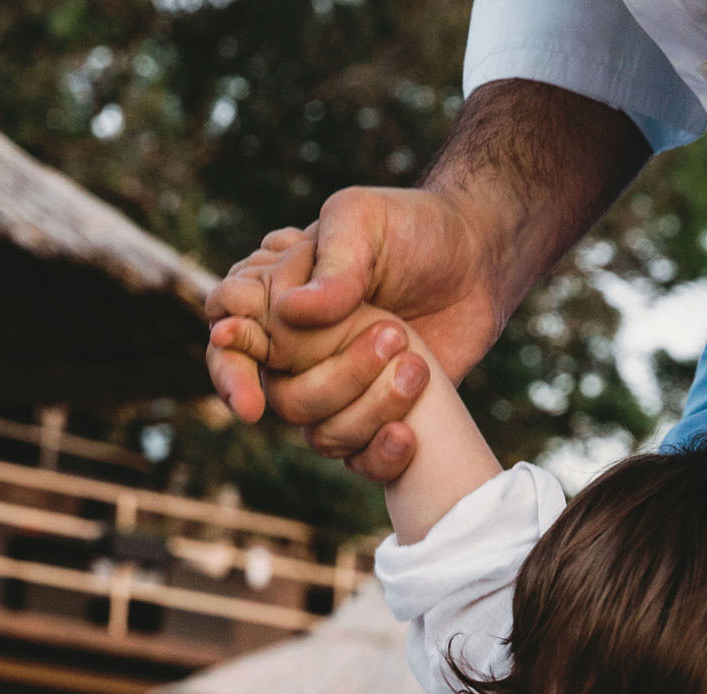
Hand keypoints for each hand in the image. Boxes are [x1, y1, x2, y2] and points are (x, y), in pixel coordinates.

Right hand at [205, 187, 507, 479]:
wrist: (479, 260)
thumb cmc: (412, 228)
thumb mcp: (366, 221)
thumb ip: (330, 263)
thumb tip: (289, 312)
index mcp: (275, 301)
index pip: (228, 344)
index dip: (232, 374)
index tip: (252, 402)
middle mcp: (296, 352)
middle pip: (281, 397)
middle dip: (335, 379)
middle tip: (393, 333)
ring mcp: (334, 388)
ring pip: (319, 432)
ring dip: (368, 409)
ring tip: (417, 364)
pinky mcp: (374, 417)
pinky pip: (359, 459)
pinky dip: (381, 455)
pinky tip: (408, 434)